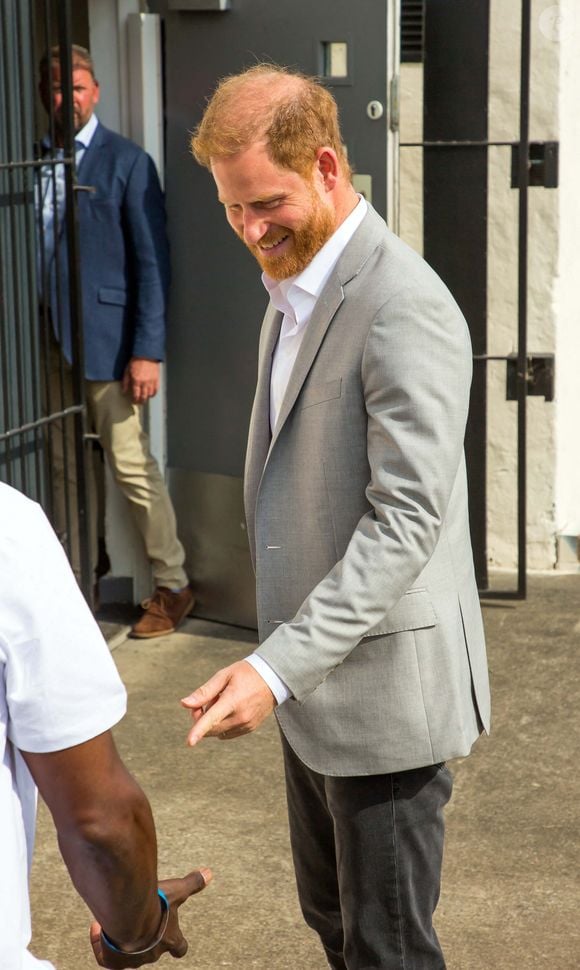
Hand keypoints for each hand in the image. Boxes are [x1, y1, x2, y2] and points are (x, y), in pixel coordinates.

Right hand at [89, 868, 211, 967]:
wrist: (130, 916)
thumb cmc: (157, 905)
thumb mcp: (177, 890)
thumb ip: (193, 883)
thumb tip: (209, 872)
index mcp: (170, 940)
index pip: (180, 948)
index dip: (177, 944)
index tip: (173, 937)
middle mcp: (153, 953)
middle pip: (152, 952)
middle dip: (145, 938)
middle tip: (137, 920)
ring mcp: (133, 960)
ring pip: (129, 956)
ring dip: (123, 940)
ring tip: (113, 923)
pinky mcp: (113, 961)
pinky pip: (105, 957)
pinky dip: (100, 943)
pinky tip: (97, 927)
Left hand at [121, 358, 159, 404]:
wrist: (146, 354)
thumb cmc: (135, 361)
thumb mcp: (127, 370)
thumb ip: (125, 382)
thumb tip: (123, 391)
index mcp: (136, 381)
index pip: (136, 395)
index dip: (135, 400)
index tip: (134, 402)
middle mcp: (144, 383)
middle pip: (144, 397)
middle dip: (141, 401)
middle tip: (139, 402)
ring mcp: (151, 381)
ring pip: (150, 394)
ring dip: (147, 398)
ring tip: (144, 398)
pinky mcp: (157, 379)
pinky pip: (156, 390)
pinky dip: (154, 393)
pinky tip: (151, 394)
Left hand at [181, 660, 275, 745]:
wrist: (273, 678)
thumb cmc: (246, 673)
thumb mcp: (224, 676)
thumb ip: (204, 692)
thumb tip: (185, 704)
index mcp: (232, 700)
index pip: (212, 718)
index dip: (198, 730)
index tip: (189, 742)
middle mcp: (241, 716)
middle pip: (211, 728)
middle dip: (201, 718)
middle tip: (204, 702)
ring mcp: (246, 724)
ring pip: (219, 732)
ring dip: (213, 722)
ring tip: (222, 702)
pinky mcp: (250, 728)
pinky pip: (228, 733)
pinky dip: (223, 725)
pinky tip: (230, 709)